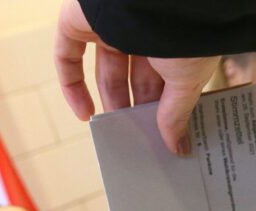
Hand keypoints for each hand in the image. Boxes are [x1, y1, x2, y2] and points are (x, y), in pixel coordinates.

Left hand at [55, 0, 220, 154]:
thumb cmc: (186, 32)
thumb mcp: (187, 80)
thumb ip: (176, 113)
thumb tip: (176, 145)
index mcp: (171, 37)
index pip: (164, 76)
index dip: (161, 105)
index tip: (162, 132)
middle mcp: (142, 28)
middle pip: (135, 76)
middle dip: (136, 108)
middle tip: (140, 138)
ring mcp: (109, 24)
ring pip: (105, 70)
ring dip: (109, 102)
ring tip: (116, 135)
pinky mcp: (80, 20)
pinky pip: (67, 57)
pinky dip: (72, 87)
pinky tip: (85, 115)